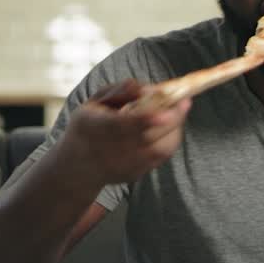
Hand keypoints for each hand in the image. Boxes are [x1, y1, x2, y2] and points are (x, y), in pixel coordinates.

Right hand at [62, 79, 190, 185]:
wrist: (79, 167)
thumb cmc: (88, 126)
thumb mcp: (94, 103)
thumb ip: (119, 91)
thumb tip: (145, 88)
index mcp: (94, 127)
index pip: (121, 125)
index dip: (144, 120)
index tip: (164, 112)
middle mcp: (108, 151)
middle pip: (147, 137)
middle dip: (171, 119)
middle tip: (184, 100)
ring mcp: (123, 166)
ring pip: (159, 148)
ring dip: (175, 127)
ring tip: (179, 109)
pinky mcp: (136, 174)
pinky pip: (161, 156)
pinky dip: (171, 138)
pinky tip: (170, 124)